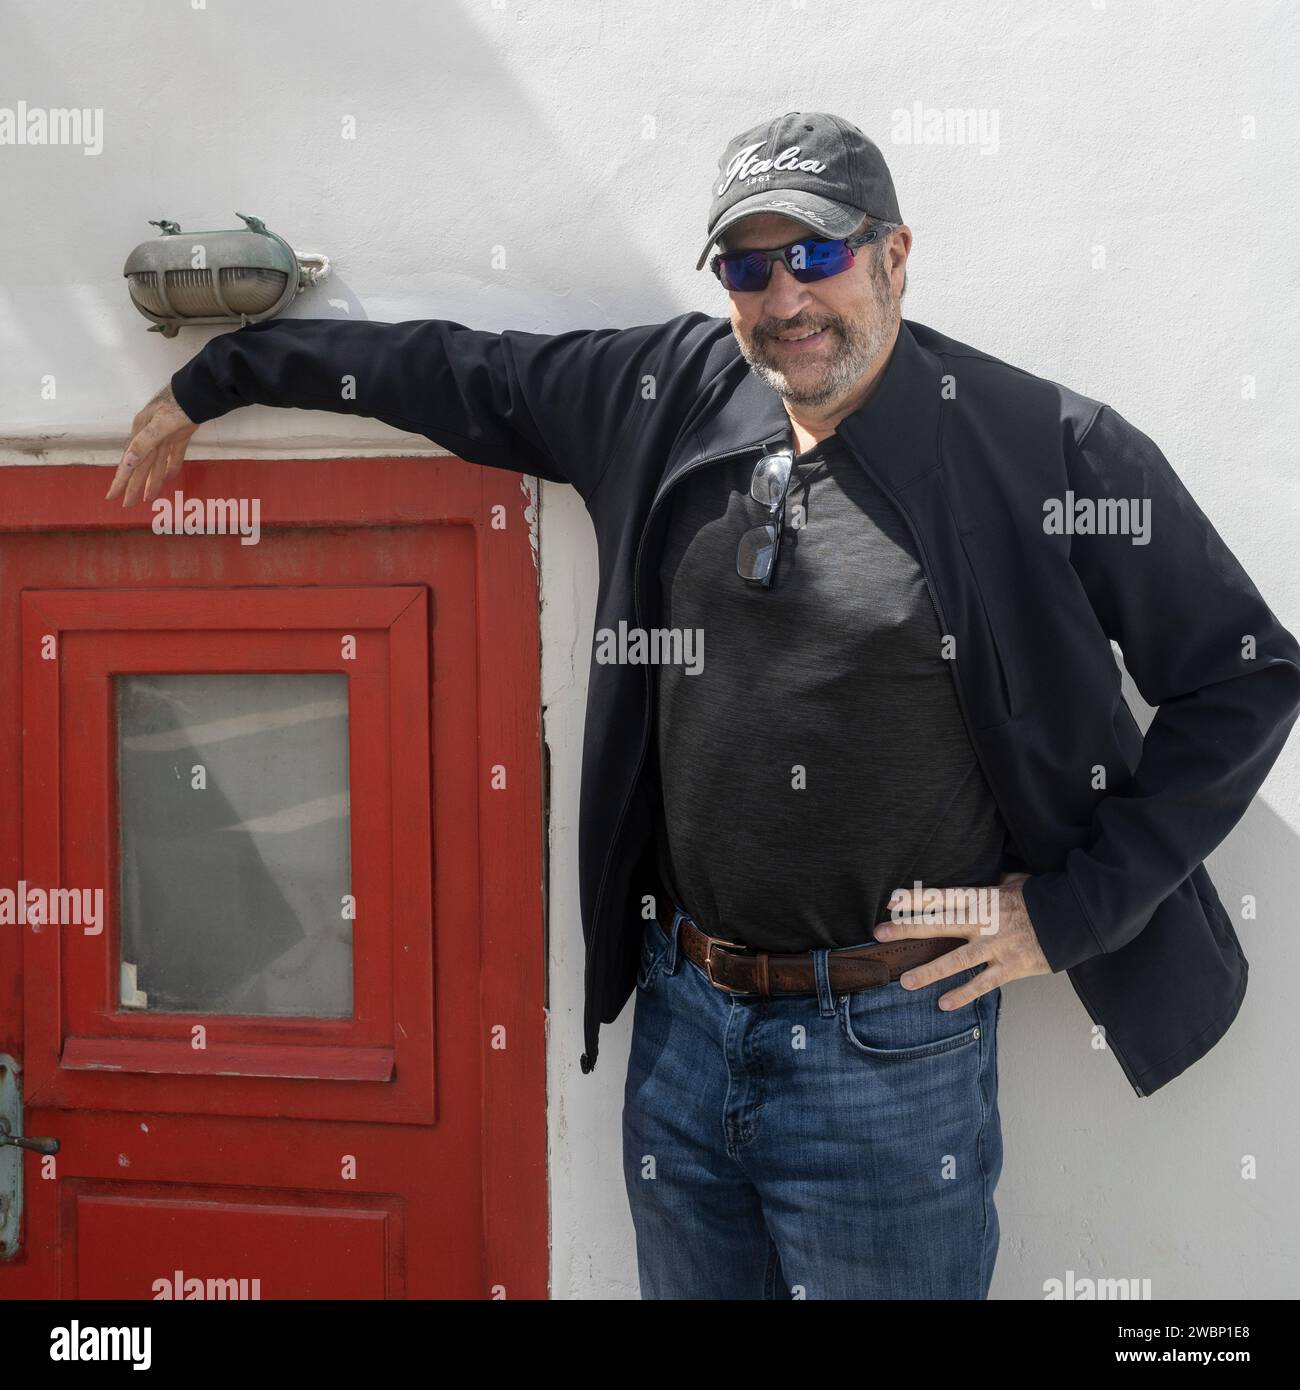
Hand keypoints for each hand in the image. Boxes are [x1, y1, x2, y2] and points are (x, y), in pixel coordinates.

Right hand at [105, 382, 198, 505]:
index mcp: (140, 433)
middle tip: (129, 505)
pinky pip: (174, 454)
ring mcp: (165, 435)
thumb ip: (144, 443)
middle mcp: (149, 435)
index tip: (113, 497)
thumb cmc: (177, 406)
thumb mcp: (158, 425)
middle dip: (134, 486)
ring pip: (156, 463)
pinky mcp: (180, 434)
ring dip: (153, 480)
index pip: (129, 463)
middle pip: (141, 467)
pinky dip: (172, 466)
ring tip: (149, 498)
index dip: (121, 481)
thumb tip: (129, 462)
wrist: (198, 391)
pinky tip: (171, 477)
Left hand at [871, 870, 1050, 1010]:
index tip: (891, 903)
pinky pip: (983, 984)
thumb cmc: (1041, 896)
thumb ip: (987, 886)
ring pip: (957, 960)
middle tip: (880, 935)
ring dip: (929, 971)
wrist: (1074, 916)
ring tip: (905, 982)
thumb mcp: (1011, 881)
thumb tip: (971, 885)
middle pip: (939, 925)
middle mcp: (984, 922)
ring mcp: (997, 947)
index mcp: (982, 898)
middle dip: (907, 930)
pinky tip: (943, 1004)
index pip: (941, 898)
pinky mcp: (1011, 967)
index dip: (915, 900)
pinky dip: (963, 994)